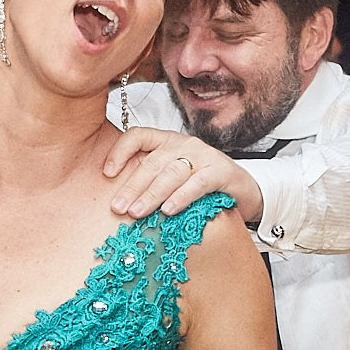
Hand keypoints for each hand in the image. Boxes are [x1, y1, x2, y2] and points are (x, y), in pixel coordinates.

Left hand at [105, 130, 260, 222]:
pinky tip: (168, 210)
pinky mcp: (220, 172)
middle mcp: (184, 144)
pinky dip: (181, 197)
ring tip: (137, 213)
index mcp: (167, 142)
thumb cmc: (201, 188)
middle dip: (133, 186)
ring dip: (152, 194)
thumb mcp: (171, 181)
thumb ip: (149, 183)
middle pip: (152, 162)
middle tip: (118, 208)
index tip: (107, 173)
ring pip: (171, 173)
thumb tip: (118, 203)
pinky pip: (197, 183)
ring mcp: (203, 156)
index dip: (120, 151)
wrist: (243, 191)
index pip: (139, 136)